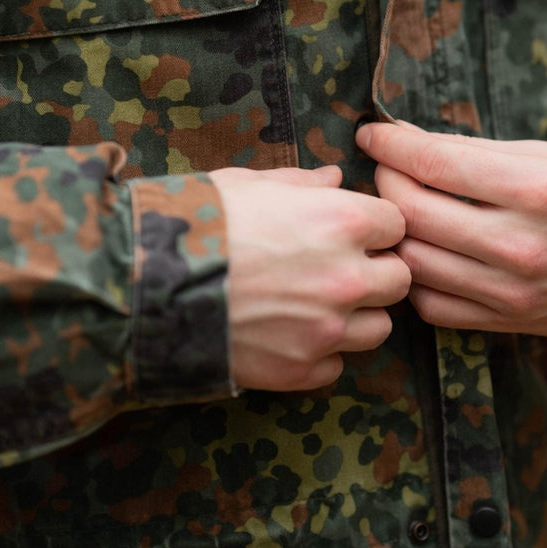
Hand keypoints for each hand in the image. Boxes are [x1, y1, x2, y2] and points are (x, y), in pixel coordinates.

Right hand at [209, 165, 410, 390]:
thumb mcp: (249, 185)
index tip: (355, 231)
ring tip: (317, 303)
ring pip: (379, 327)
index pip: (397, 225)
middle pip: (399, 278)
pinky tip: (290, 334)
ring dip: (357, 314)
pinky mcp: (301, 369)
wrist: (147, 283)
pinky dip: (322, 351)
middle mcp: (346, 277)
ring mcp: (326, 329)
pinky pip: (337, 364)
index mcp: (341, 221)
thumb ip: (302, 183)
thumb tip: (334, 178)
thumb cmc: (197, 222)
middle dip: (376, 270)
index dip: (375, 226)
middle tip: (340, 267)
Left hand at [356, 122, 546, 337]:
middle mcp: (519, 245)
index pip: (436, 163)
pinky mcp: (503, 321)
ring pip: (413, 260)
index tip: (372, 134)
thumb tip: (404, 137)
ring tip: (396, 207)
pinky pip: (430, 303)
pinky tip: (420, 250)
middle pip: (413, 212)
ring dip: (392, 228)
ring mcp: (509, 291)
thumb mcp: (546, 156)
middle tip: (384, 167)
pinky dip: (413, 275)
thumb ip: (471, 149)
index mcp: (536, 190)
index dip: (391, 144)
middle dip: (384, 181)